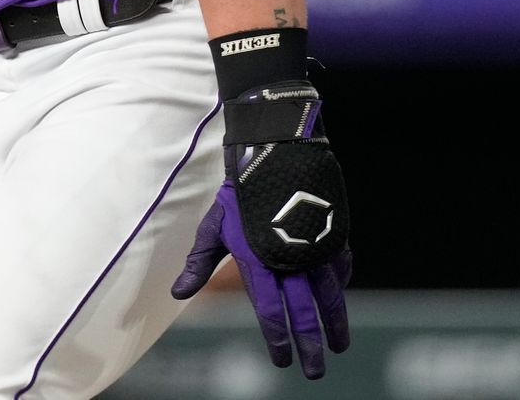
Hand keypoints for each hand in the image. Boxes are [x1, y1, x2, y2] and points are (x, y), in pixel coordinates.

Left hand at [171, 81, 351, 378]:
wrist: (274, 147)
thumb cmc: (239, 189)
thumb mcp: (215, 224)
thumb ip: (200, 262)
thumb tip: (178, 294)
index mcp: (258, 258)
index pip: (270, 310)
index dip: (276, 338)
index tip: (280, 360)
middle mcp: (290, 257)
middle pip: (303, 312)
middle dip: (309, 344)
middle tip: (314, 371)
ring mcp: (315, 245)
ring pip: (331, 295)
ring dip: (335, 324)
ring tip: (339, 347)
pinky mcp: (333, 232)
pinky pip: (341, 268)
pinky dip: (341, 286)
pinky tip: (339, 298)